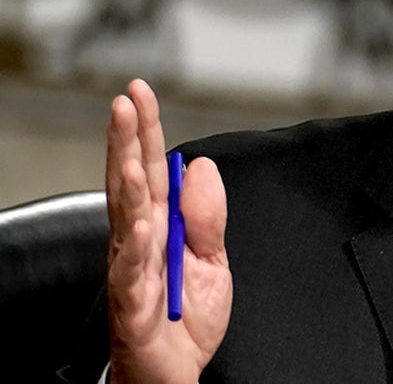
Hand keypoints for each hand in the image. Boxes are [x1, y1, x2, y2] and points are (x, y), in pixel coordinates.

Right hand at [105, 79, 231, 382]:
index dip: (145, 131)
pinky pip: (134, 275)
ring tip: (130, 152)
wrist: (178, 375)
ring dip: (128, 186)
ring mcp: (132, 273)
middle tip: (125, 100)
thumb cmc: (188, 321)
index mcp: (158, 228)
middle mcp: (138, 244)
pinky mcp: (134, 308)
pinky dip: (138, 248)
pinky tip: (143, 221)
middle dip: (128, 141)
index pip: (151, 171)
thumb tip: (202, 167)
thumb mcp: (212, 262)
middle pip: (132, 185)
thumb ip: (207, 217)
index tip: (140, 92)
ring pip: (127, 223)